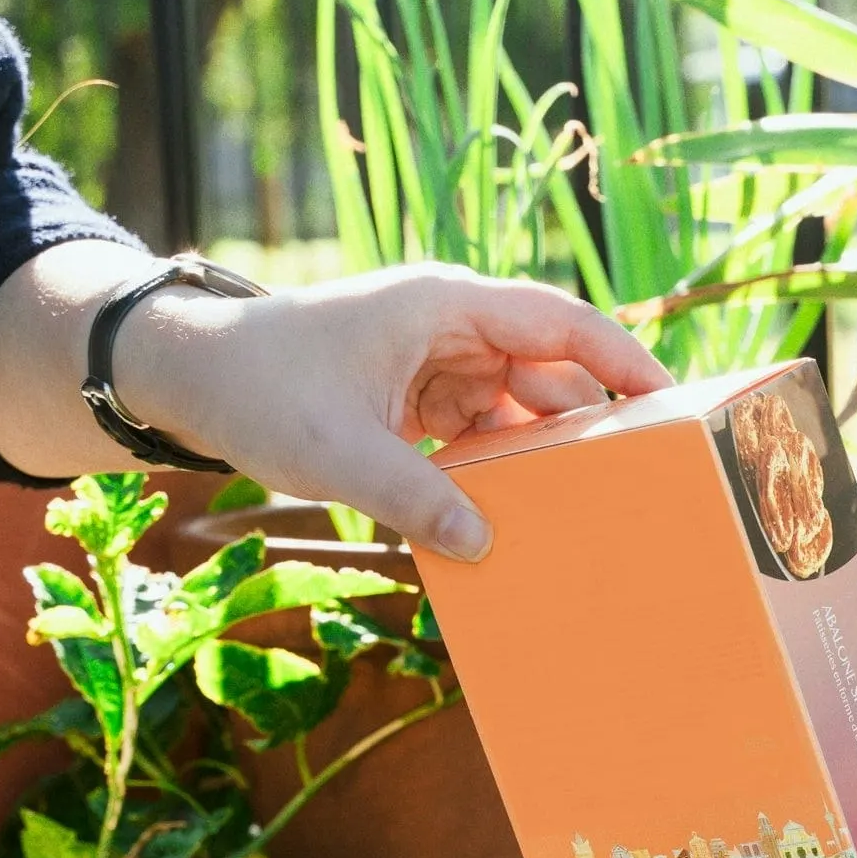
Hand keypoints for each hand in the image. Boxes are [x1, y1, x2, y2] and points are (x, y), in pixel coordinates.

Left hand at [0, 250, 674, 560]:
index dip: (624, 361)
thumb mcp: (340, 454)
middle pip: (550, 370)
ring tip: (580, 508)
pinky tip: (512, 514)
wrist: (184, 376)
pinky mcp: (417, 396)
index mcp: (444, 308)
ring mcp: (435, 361)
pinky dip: (498, 468)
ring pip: (518, 405)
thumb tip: (483, 549)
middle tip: (636, 481)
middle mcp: (450, 326)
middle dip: (589, 423)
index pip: (562, 323)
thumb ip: (417, 501)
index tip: (672, 404)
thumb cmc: (257, 390)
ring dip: (540, 455)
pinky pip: (481, 430)